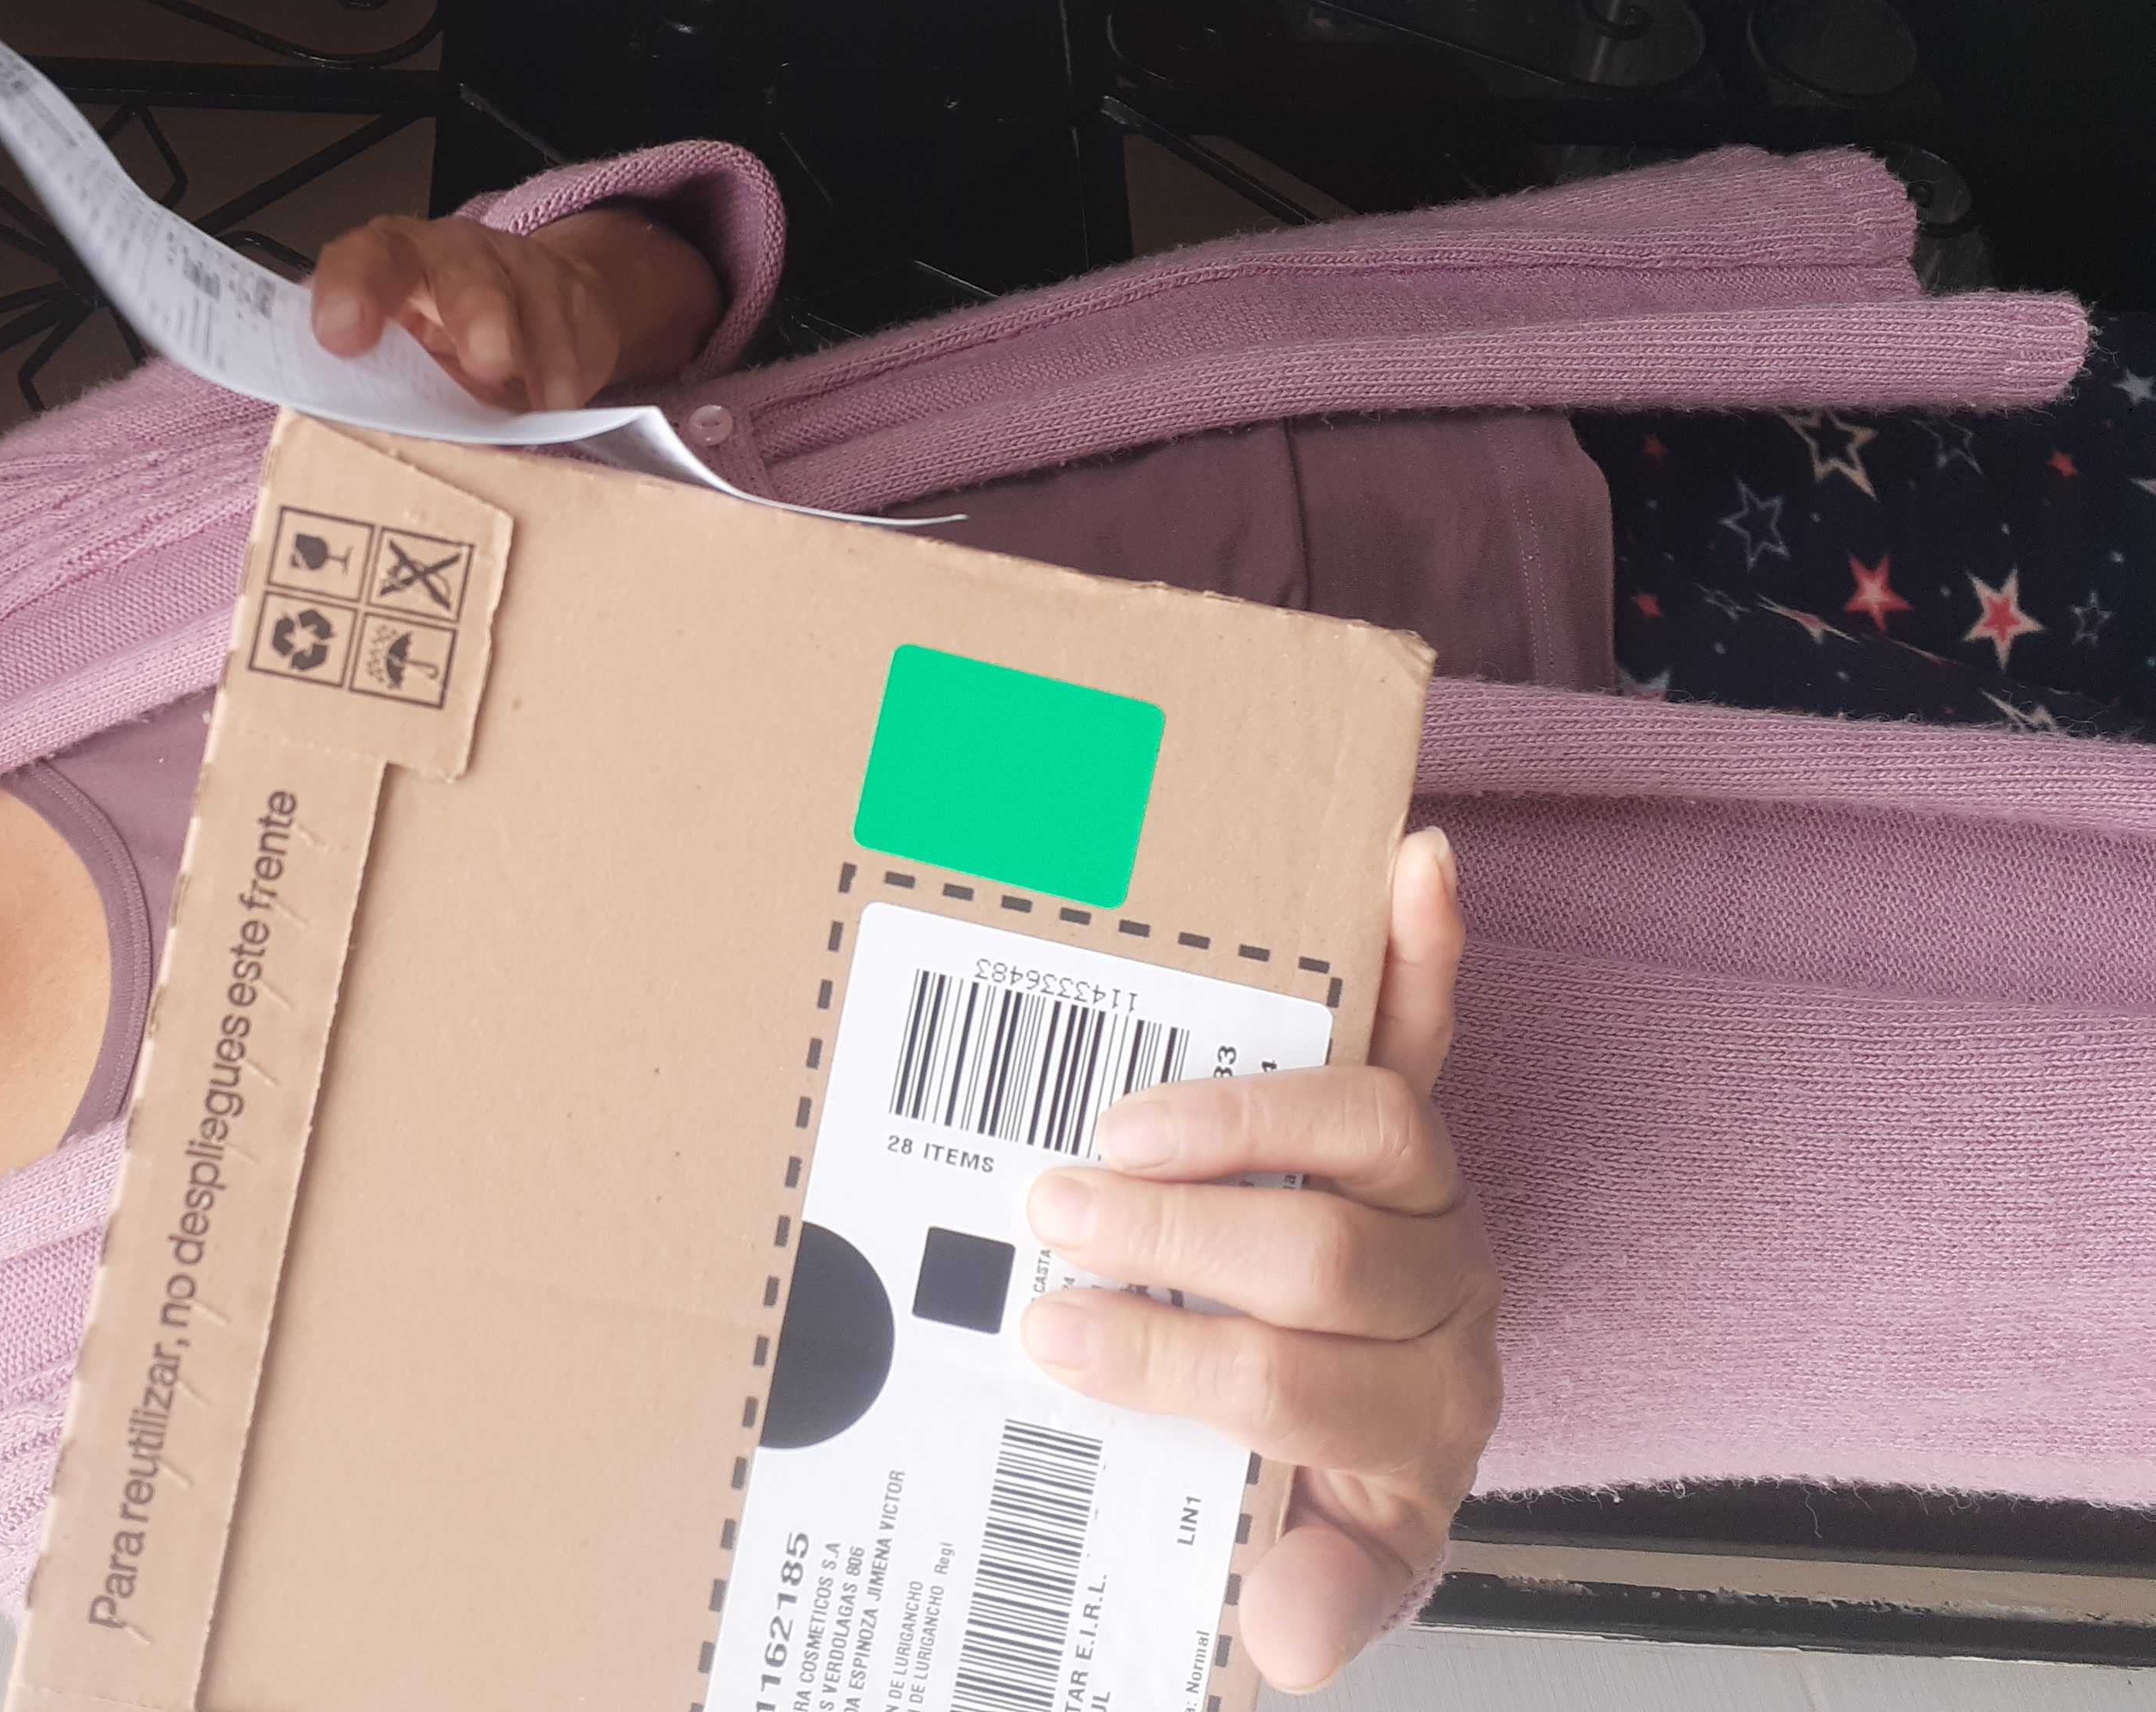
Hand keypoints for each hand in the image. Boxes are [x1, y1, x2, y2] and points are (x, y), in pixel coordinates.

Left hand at [308, 206, 722, 411]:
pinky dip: (562, 386)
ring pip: (529, 304)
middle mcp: (452, 257)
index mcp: (389, 263)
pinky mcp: (572, 302)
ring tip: (536, 405)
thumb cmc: (438, 338)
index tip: (343, 336)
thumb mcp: (393, 354)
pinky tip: (554, 411)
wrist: (531, 306)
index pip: (364, 258)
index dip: (350, 289)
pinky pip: (571, 344)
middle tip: (488, 362)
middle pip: (461, 271)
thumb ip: (365, 381)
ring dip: (534, 356)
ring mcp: (518, 274)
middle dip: (476, 312)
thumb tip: (334, 445)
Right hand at [1018, 828, 1497, 1690]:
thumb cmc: (1327, 1485)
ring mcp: (1439, 1207)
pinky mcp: (1420, 1125)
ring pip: (1376, 1134)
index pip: (1297, 1393)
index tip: (1050, 1346)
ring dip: (1245, 1120)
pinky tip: (1415, 862)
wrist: (1406, 1433)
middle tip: (1051, 1223)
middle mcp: (1445, 1312)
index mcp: (1409, 1428)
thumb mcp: (1328, 1566)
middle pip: (1324, 1261)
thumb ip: (1316, 1596)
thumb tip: (1277, 1640)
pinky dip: (1429, 944)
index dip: (1175, 1366)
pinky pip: (1432, 1027)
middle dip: (1173, 1241)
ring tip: (1119, 1130)